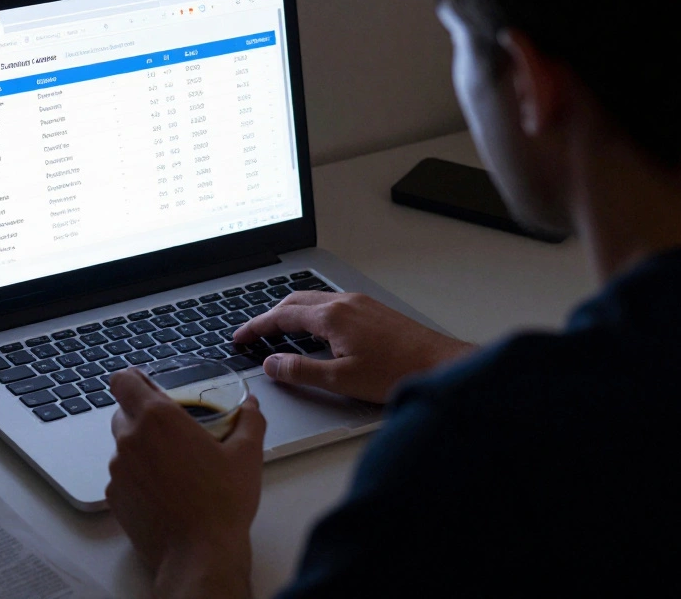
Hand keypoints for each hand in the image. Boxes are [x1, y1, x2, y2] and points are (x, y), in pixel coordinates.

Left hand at [108, 369, 265, 598]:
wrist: (200, 555)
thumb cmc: (222, 503)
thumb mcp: (247, 454)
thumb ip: (250, 420)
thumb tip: (252, 406)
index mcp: (158, 418)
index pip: (123, 379)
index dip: (133, 379)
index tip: (145, 384)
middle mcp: (130, 439)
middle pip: (123, 411)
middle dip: (143, 414)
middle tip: (172, 430)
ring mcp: (118, 469)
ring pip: (122, 444)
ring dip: (141, 447)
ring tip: (174, 465)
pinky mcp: (114, 496)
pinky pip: (122, 474)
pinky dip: (137, 476)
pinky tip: (165, 489)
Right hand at [233, 291, 475, 403]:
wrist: (440, 365)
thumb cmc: (397, 372)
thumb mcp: (341, 379)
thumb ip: (301, 371)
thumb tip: (272, 365)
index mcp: (332, 316)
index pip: (281, 316)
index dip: (256, 327)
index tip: (239, 337)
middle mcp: (345, 303)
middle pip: (295, 302)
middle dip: (269, 317)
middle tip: (252, 335)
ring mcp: (360, 304)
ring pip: (314, 301)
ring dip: (291, 314)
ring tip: (277, 333)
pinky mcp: (373, 311)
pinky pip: (331, 306)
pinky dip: (312, 315)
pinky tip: (315, 332)